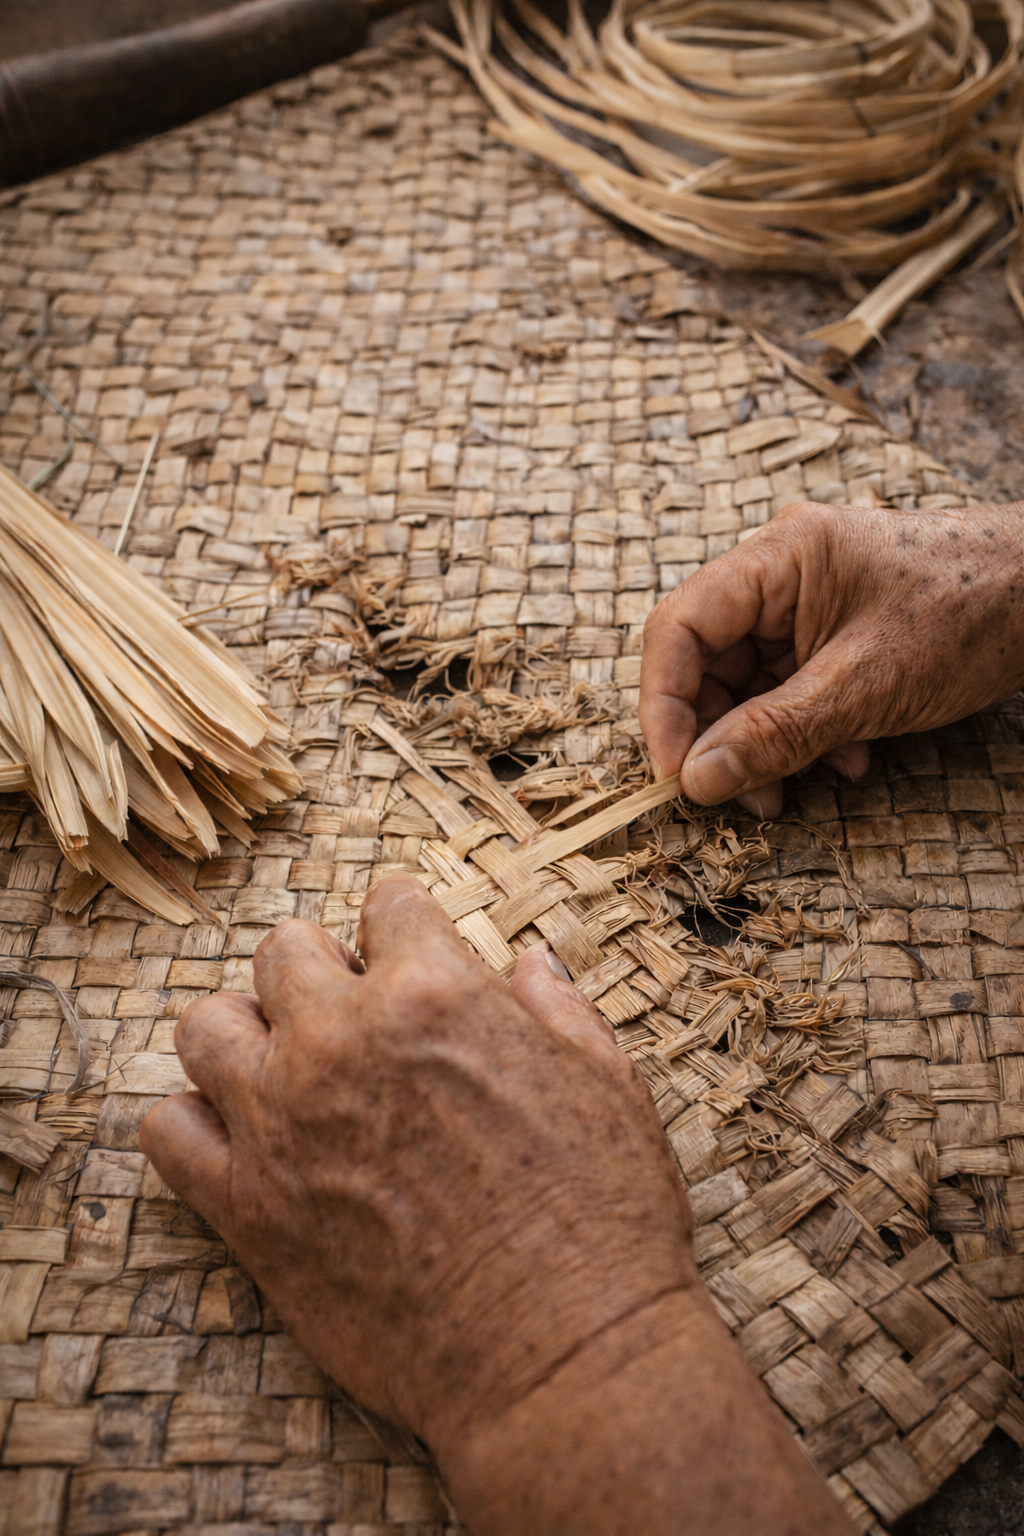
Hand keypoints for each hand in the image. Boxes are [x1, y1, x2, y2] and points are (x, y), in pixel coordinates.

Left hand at [141, 876, 853, 1535]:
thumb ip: (558, 1008)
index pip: (388, 901)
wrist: (563, 1359)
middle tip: (357, 1023)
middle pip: (284, 947)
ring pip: (205, 1024)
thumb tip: (530, 961)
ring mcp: (281, 1119)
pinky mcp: (245, 1206)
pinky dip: (195, 1126)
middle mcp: (342, 1037)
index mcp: (434, 990)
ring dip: (245, 1034)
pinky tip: (244, 1143)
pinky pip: (166, 1130)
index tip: (412, 959)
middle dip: (322, 971)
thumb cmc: (602, 1219)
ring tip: (286, 1073)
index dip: (406, 929)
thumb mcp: (609, 1087)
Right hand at [640, 500, 1023, 815]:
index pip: (679, 628)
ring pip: (748, 680)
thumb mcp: (865, 689)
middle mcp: (781, 573)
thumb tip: (697, 780)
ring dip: (761, 742)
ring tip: (786, 792)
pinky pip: (790, 685)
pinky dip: (803, 730)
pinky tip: (845, 760)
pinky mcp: (836, 629)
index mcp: (777, 559)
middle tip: (732, 795)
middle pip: (707, 659)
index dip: (664, 705)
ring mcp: (809, 600)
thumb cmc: (970, 617)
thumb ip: (774, 735)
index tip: (678, 774)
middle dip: (717, 734)